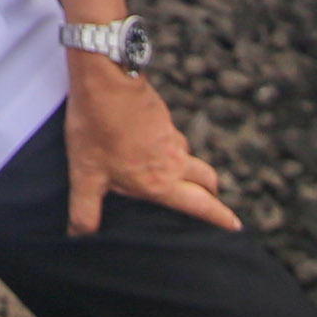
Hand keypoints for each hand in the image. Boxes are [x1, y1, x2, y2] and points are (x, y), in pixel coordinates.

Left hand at [61, 52, 234, 235]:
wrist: (105, 80)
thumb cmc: (97, 128)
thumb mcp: (86, 175)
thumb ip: (84, 210)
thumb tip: (80, 236)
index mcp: (160, 181)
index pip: (200, 204)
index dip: (219, 217)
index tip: (236, 225)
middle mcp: (173, 160)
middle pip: (206, 179)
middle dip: (211, 193)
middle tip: (211, 201)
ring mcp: (170, 135)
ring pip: (188, 156)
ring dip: (188, 168)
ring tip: (176, 176)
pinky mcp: (161, 116)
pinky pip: (172, 137)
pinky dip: (169, 147)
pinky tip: (150, 146)